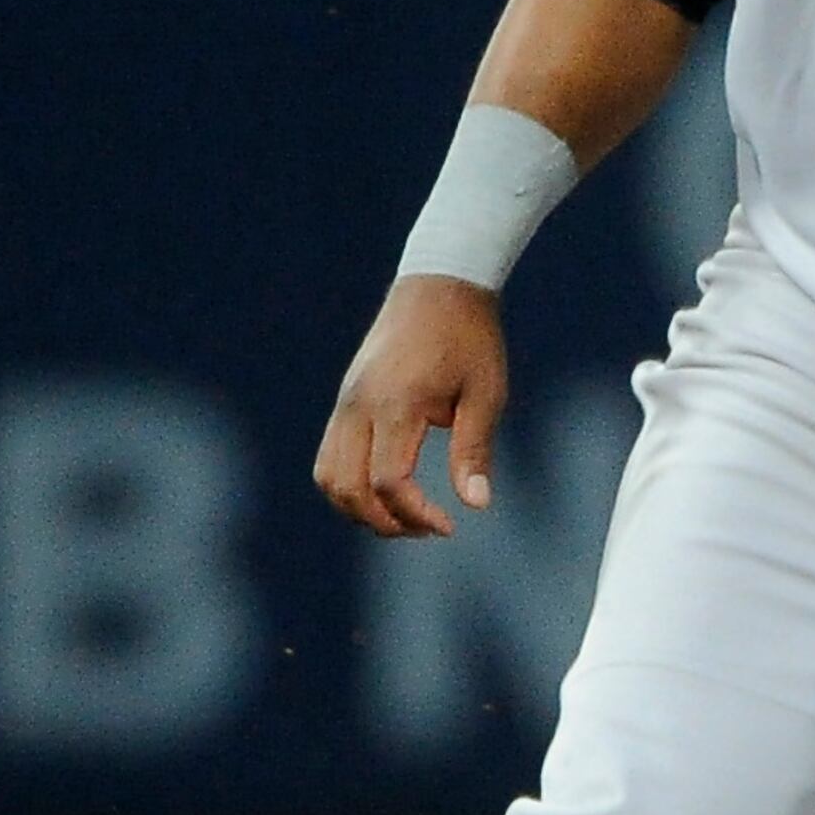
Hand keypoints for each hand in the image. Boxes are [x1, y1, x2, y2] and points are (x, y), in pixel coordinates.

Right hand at [315, 275, 506, 538]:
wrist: (440, 287)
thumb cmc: (471, 339)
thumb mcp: (486, 394)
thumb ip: (474, 450)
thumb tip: (476, 504)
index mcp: (396, 403)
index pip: (389, 481)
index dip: (416, 515)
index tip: (450, 525)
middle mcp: (359, 405)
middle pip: (348, 488)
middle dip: (386, 522)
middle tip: (429, 528)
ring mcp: (345, 402)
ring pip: (328, 477)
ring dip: (360, 508)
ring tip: (407, 515)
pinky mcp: (344, 401)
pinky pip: (329, 457)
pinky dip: (348, 485)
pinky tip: (388, 491)